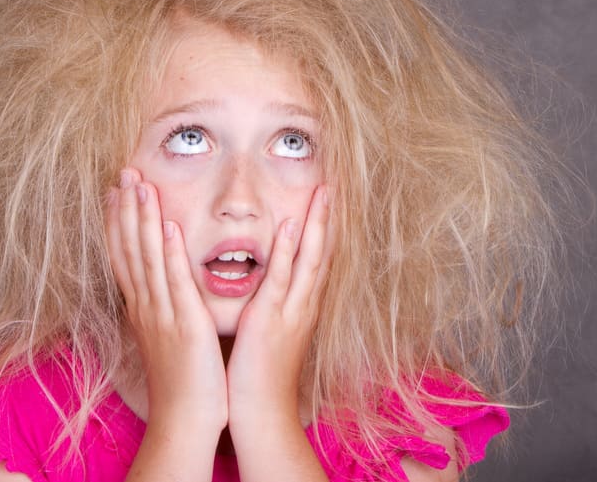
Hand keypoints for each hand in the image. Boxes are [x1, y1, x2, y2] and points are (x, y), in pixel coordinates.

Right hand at [104, 168, 227, 436]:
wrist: (184, 419)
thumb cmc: (182, 380)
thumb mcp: (166, 336)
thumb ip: (162, 307)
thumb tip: (160, 286)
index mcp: (143, 307)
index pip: (124, 255)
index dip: (118, 221)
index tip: (115, 190)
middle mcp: (146, 305)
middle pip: (130, 248)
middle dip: (127, 208)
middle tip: (124, 172)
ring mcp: (163, 312)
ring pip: (149, 257)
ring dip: (144, 219)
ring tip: (141, 184)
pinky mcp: (185, 322)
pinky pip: (175, 281)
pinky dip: (170, 252)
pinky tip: (169, 225)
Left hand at [225, 185, 332, 436]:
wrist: (262, 414)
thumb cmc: (261, 376)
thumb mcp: (272, 333)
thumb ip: (276, 307)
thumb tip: (273, 286)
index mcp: (303, 306)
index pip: (318, 258)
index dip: (325, 227)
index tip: (330, 198)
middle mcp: (304, 304)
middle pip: (323, 251)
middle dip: (329, 217)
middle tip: (336, 182)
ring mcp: (291, 310)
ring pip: (309, 258)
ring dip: (316, 223)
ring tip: (324, 191)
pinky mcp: (270, 318)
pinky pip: (282, 277)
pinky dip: (288, 249)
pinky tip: (290, 224)